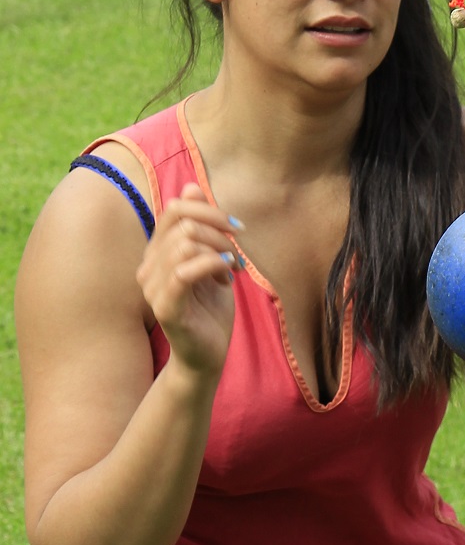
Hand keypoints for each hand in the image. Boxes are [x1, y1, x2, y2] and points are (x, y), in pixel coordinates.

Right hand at [135, 183, 241, 381]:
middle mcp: (148, 266)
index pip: (175, 209)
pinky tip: (226, 277)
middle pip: (183, 224)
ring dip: (218, 251)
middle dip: (219, 233)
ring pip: (185, 244)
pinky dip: (212, 266)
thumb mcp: (211, 262)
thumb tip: (192, 188)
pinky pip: (184, 271)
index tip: (236, 229)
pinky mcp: (166, 307)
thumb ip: (202, 228)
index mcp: (157, 252)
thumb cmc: (210, 311)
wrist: (208, 356)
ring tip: (230, 270)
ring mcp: (153, 287)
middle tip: (236, 255)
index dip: (210, 211)